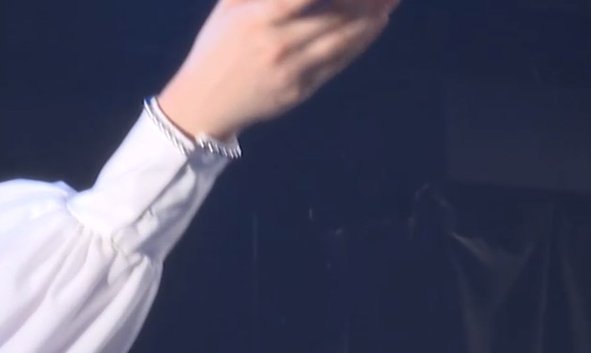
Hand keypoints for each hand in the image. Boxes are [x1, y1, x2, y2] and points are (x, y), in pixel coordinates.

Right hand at [158, 0, 397, 138]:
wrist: (201, 104)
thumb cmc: (215, 50)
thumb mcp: (228, 9)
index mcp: (257, 18)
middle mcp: (276, 43)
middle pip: (335, 14)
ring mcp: (289, 70)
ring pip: (341, 39)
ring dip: (371, 18)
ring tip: (389, 2)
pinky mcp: (298, 90)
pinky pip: (336, 63)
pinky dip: (359, 43)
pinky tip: (375, 26)